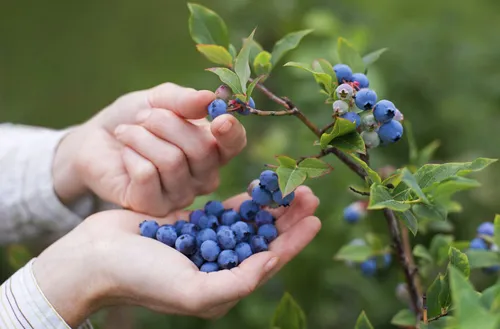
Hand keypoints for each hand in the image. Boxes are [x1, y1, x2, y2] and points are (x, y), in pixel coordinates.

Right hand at [33, 186, 320, 326]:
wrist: (97, 257)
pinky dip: (242, 201)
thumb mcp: (193, 290)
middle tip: (309, 195)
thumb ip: (236, 283)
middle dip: (287, 219)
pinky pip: (225, 211)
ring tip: (291, 187)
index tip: (316, 220)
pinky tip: (259, 188)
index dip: (294, 242)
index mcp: (222, 286)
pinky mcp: (192, 224)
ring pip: (247, 223)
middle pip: (263, 240)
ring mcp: (205, 244)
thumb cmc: (141, 277)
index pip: (268, 262)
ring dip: (270, 206)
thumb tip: (270, 263)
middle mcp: (218, 266)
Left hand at [53, 82, 246, 215]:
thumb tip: (210, 98)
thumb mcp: (158, 100)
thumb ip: (184, 100)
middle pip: (201, 149)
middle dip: (166, 123)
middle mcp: (203, 176)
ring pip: (172, 161)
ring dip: (142, 137)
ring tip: (127, 133)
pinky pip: (147, 175)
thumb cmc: (134, 120)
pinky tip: (125, 155)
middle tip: (143, 118)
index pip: (235, 145)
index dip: (231, 133)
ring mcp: (181, 195)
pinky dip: (130, 155)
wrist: (95, 140)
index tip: (219, 119)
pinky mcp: (154, 207)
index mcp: (212, 149)